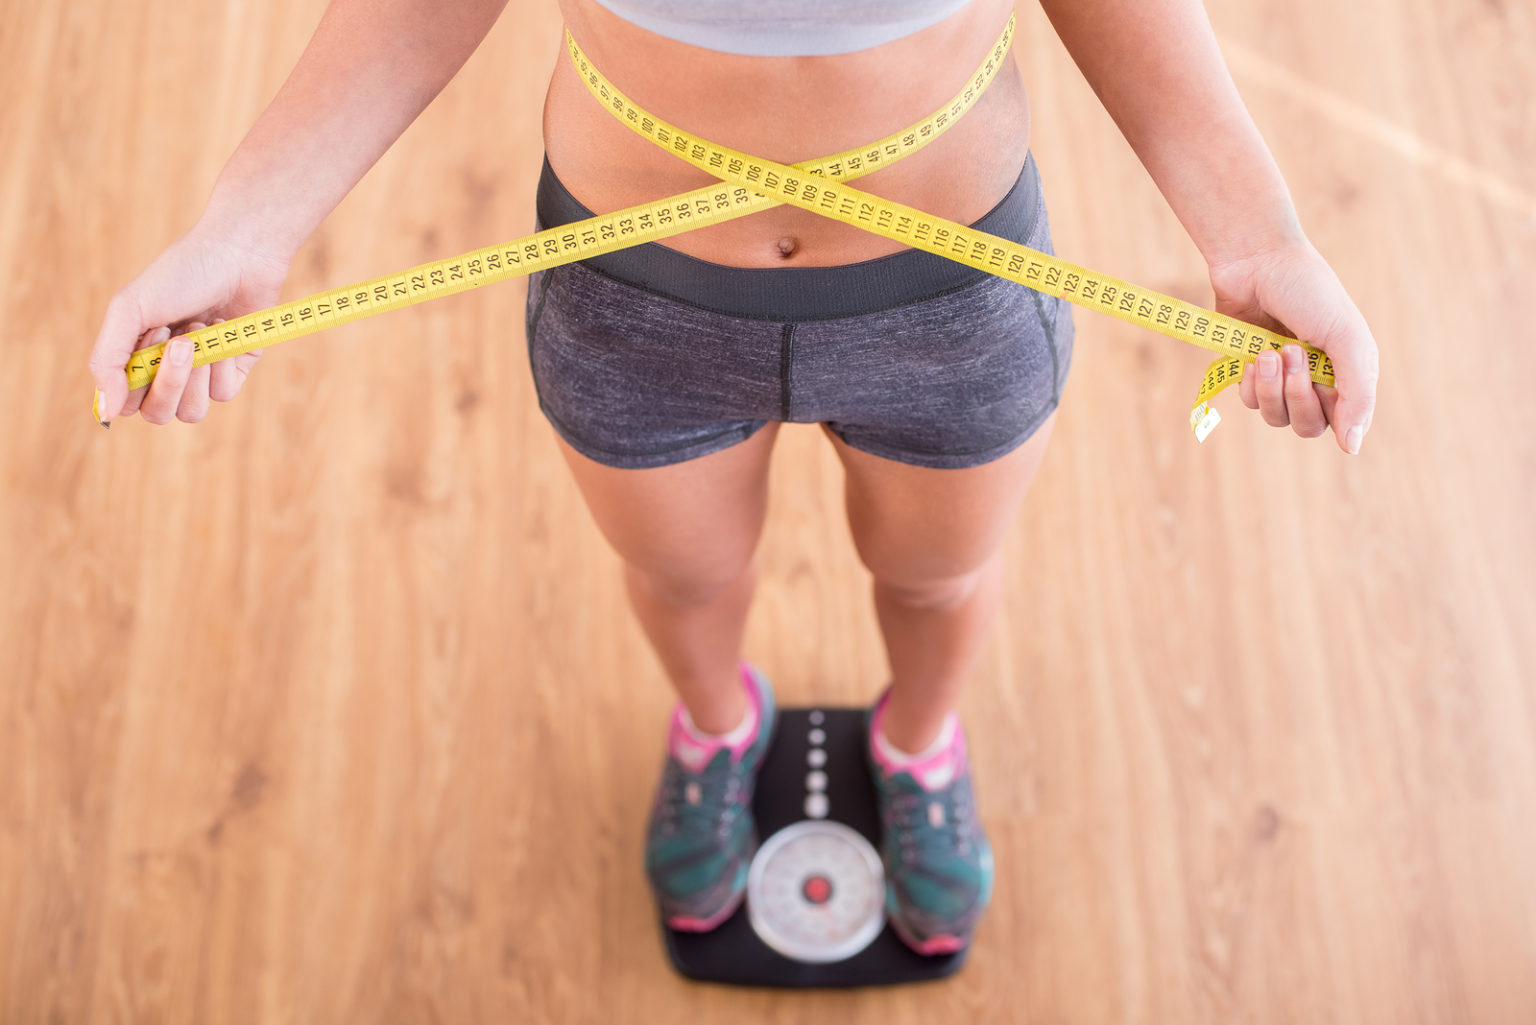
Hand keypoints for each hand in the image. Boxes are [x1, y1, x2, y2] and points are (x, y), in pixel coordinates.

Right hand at [88, 227, 290, 424]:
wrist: (238, 255)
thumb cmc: (180, 275)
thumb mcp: (129, 310)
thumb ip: (107, 362)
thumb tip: (107, 414)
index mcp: (136, 356)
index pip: (127, 403)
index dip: (136, 383)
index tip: (152, 335)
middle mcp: (167, 370)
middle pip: (158, 414)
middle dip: (169, 381)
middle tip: (180, 339)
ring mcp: (202, 373)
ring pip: (191, 412)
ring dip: (196, 373)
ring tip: (202, 329)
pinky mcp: (234, 370)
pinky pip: (223, 394)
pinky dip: (222, 364)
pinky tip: (224, 329)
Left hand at [1209, 239, 1378, 453]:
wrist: (1257, 262)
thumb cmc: (1309, 293)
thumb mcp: (1346, 339)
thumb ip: (1358, 393)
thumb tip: (1352, 447)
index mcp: (1347, 372)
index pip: (1344, 421)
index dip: (1333, 414)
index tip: (1322, 385)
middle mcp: (1316, 379)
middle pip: (1308, 425)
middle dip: (1297, 395)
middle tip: (1291, 353)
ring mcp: (1282, 377)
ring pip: (1277, 417)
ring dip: (1271, 388)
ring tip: (1269, 351)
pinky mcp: (1250, 371)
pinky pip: (1251, 401)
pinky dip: (1251, 383)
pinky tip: (1252, 355)